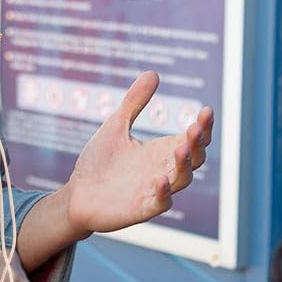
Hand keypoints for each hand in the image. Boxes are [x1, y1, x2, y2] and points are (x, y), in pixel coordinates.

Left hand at [63, 71, 212, 234]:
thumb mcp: (116, 126)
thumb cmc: (99, 162)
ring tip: (180, 146)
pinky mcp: (141, 208)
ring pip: (182, 179)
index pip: (193, 139)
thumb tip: (153, 73)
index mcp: (161, 152)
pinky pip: (160, 203)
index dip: (204, 127)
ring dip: (184, 164)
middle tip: (196, 126)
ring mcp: (154, 190)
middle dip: (198, 143)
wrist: (76, 194)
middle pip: (195, 158)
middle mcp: (164, 170)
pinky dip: (163, 192)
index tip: (206, 110)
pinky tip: (160, 179)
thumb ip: (134, 103)